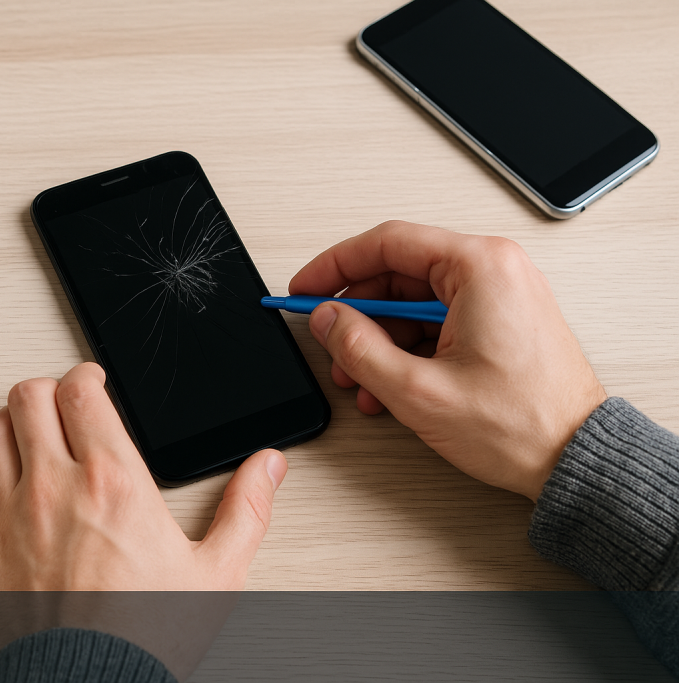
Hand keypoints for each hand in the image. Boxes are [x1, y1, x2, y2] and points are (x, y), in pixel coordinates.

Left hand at [0, 362, 287, 676]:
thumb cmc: (147, 636)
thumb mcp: (217, 572)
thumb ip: (246, 510)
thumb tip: (267, 466)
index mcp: (113, 482)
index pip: (81, 392)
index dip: (86, 374)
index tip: (94, 383)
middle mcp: (55, 488)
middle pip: (29, 398)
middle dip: (48, 389)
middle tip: (62, 402)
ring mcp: (11, 516)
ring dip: (10, 421)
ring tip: (29, 432)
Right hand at [290, 220, 605, 501]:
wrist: (575, 460)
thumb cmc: (523, 425)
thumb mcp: (418, 390)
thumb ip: (358, 348)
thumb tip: (327, 319)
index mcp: (479, 267)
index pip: (386, 243)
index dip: (334, 267)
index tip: (304, 289)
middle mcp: (493, 270)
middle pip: (397, 274)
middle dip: (357, 315)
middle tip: (328, 342)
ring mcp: (499, 295)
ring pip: (412, 303)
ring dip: (378, 340)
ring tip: (360, 380)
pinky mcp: (499, 321)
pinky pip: (436, 321)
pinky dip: (406, 349)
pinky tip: (389, 386)